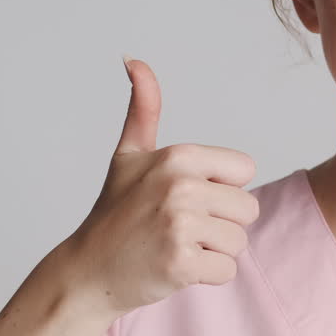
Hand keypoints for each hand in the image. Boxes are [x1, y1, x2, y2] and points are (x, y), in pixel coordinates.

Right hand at [60, 56, 259, 316]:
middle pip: (248, 209)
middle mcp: (180, 186)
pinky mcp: (180, 264)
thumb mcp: (128, 155)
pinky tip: (175, 267)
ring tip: (177, 246)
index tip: (186, 197)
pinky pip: (226, 271)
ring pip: (238, 242)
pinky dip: (206, 276)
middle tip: (179, 227)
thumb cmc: (115, 212)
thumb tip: (134, 60)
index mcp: (179, 156)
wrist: (87, 271)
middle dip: (221, 224)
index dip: (222, 188)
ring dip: (214, 251)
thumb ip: (143, 108)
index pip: (245, 171)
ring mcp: (179, 225)